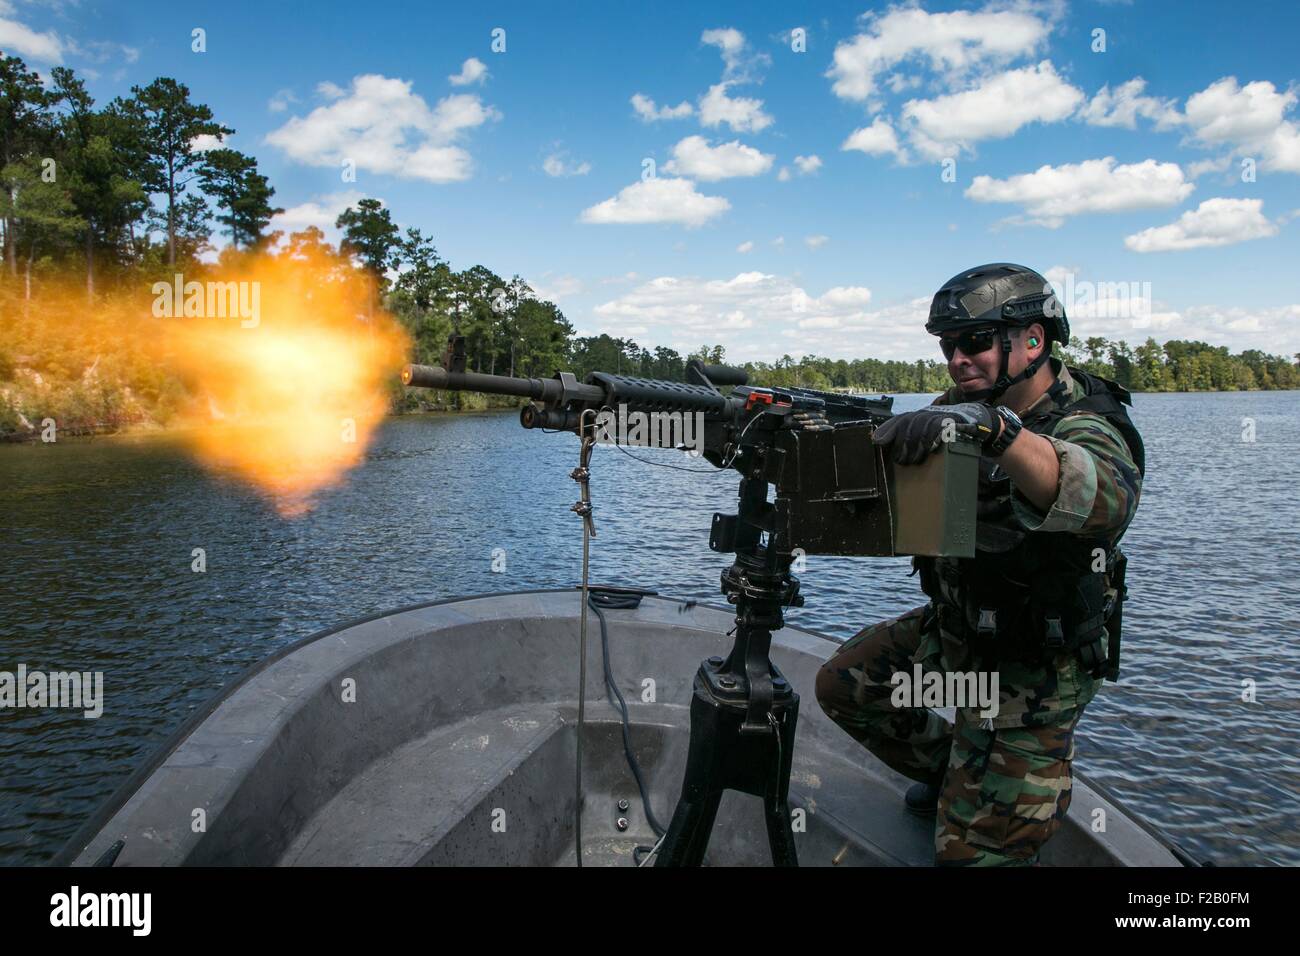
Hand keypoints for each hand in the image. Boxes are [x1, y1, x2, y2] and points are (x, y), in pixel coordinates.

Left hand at [871, 402, 997, 464]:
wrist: (983, 427)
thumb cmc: (954, 437)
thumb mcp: (934, 439)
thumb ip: (917, 443)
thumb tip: (897, 457)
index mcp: (922, 417)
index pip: (900, 420)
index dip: (887, 429)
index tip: (876, 441)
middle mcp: (929, 413)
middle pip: (908, 422)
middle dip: (902, 442)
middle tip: (900, 460)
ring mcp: (942, 415)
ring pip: (922, 424)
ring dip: (915, 443)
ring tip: (914, 460)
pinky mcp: (954, 420)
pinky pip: (940, 426)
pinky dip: (933, 436)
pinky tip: (930, 448)